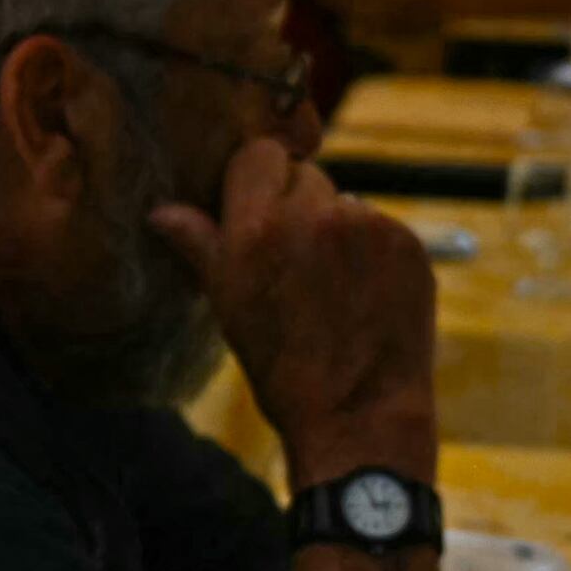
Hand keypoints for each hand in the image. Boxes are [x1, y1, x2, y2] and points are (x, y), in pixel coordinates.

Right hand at [151, 131, 434, 480]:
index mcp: (258, 227)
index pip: (259, 154)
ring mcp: (368, 226)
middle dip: (298, 206)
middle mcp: (315, 214)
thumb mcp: (229, 307)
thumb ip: (199, 246)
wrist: (358, 416)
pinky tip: (366, 293)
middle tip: (297, 260)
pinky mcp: (408, 243)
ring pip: (345, 202)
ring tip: (334, 285)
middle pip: (305, 175)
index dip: (258, 181)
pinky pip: (382, 227)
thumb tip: (162, 212)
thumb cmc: (283, 368)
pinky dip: (374, 252)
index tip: (260, 213)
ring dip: (338, 229)